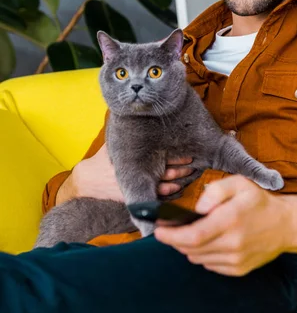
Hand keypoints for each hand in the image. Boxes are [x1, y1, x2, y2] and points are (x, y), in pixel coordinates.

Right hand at [56, 145, 193, 204]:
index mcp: (133, 159)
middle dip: (180, 169)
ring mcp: (135, 186)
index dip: (175, 156)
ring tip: (189, 176)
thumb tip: (130, 115)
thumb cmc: (99, 161)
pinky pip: (153, 197)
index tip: (188, 153)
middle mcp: (136, 173)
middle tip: (193, 164)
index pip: (159, 157)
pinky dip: (167, 196)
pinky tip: (178, 191)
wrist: (86, 183)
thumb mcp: (111, 145)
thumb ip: (123, 134)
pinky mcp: (133, 197)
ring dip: (177, 182)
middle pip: (163, 172)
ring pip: (161, 186)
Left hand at [154, 175, 292, 275]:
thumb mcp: (239, 183)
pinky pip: (210, 265)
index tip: (158, 231)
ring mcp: (236, 260)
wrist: (285, 226)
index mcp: (231, 220)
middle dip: (175, 240)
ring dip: (188, 247)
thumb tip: (197, 209)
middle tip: (168, 230)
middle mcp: (233, 243)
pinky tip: (208, 242)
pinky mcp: (238, 269)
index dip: (171, 235)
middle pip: (191, 249)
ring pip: (198, 258)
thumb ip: (215, 191)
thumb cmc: (258, 202)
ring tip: (189, 233)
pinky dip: (203, 254)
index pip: (193, 235)